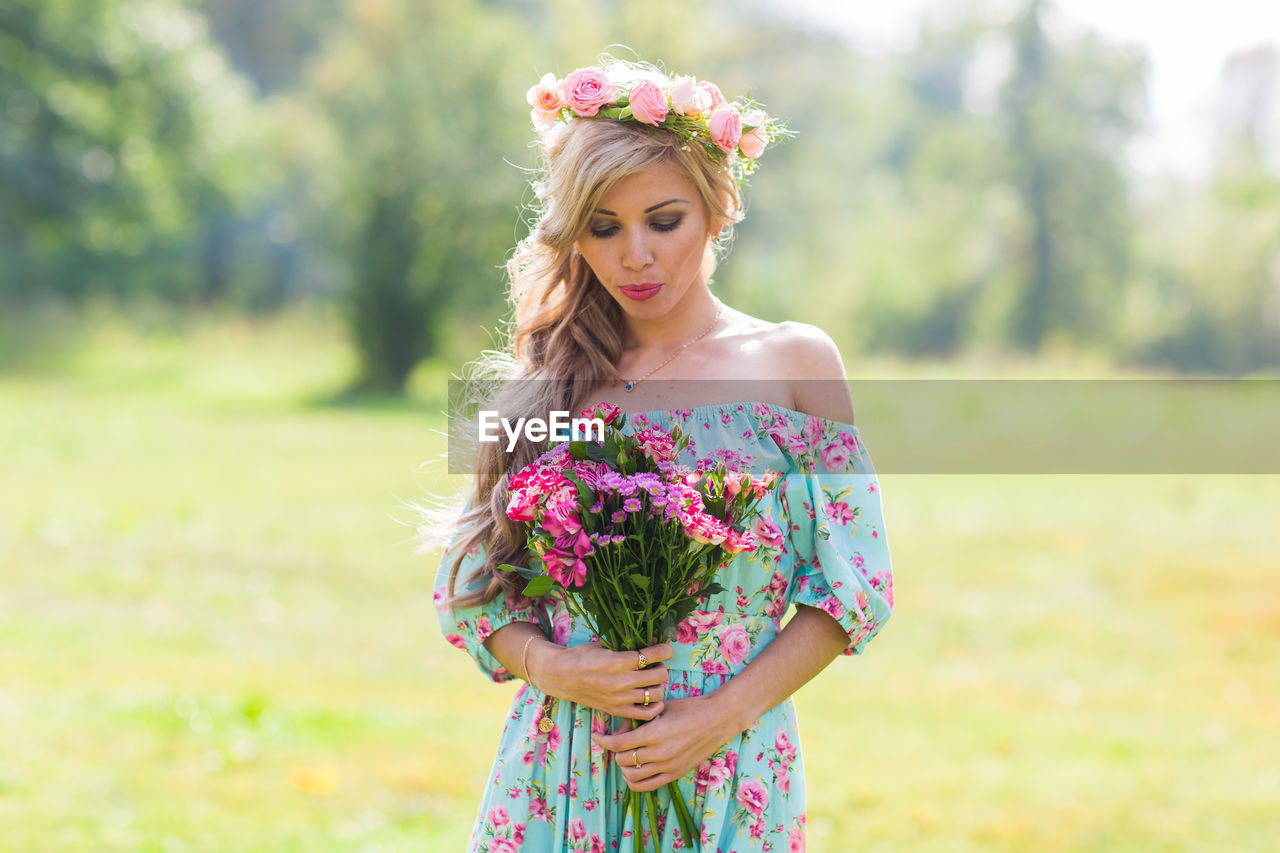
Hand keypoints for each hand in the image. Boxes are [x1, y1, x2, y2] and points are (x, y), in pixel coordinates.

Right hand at [534, 641, 672, 720]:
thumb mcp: (604, 645)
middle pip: (660, 675)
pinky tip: (650, 697)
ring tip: (652, 680)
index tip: (666, 649)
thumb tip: (654, 643)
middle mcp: (621, 682)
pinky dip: (654, 706)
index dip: (665, 651)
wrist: (560, 676)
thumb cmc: (582, 656)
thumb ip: (628, 646)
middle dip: (662, 667)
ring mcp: (620, 699)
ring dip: (659, 686)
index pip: (653, 655)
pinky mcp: (617, 711)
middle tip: (656, 665)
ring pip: (657, 694)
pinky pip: (647, 714)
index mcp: (618, 661)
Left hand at [591, 696, 735, 791]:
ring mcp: (668, 766)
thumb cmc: (689, 708)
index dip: (603, 740)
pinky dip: (634, 780)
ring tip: (625, 754)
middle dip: (614, 750)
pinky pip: (646, 785)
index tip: (597, 735)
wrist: (718, 719)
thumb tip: (621, 729)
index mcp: (655, 733)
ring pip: (631, 775)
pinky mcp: (675, 774)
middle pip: (622, 760)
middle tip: (618, 740)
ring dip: (623, 766)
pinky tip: (633, 769)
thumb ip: (639, 719)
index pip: (618, 743)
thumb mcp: (661, 707)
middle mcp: (660, 753)